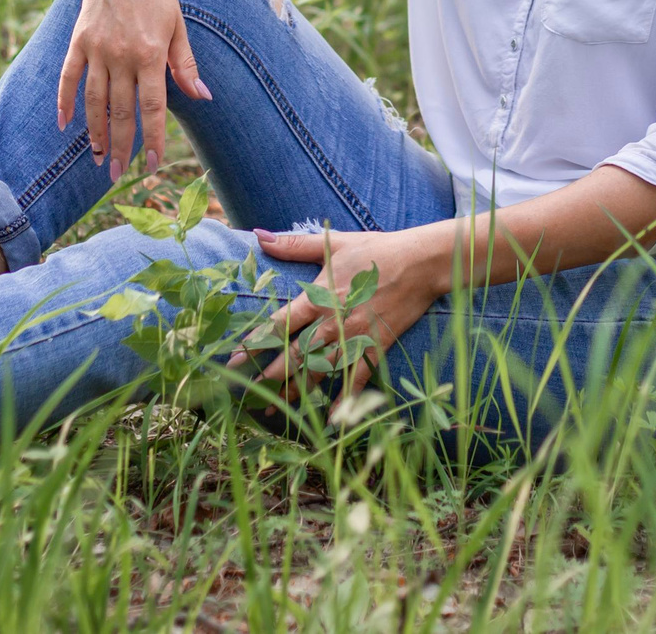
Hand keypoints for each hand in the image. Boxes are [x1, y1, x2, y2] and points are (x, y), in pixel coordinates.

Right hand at [55, 0, 211, 180]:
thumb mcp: (178, 23)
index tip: (154, 165)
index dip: (154, 139)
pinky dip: (63, 102)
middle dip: (121, 146)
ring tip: (97, 158)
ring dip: (94, 133)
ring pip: (93, 101)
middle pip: (120, 111)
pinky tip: (62, 125)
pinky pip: (68, 77)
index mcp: (150, 52)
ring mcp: (96, 48)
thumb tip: (202, 97)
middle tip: (117, 175)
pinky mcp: (78, 39)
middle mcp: (121, 54)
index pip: (152, 107)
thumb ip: (185, 63)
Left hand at [242, 224, 448, 397]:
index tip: (235, 358)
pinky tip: (332, 420)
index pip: (280, 323)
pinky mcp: (375, 348)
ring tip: (275, 409)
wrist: (420, 264)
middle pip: (296, 354)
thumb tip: (259, 236)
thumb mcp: (334, 243)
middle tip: (247, 393)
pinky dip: (345, 401)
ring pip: (321, 371)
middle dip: (271, 374)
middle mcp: (333, 322)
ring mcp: (354, 338)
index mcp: (319, 296)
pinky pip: (357, 380)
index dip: (256, 341)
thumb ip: (294, 244)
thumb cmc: (375, 250)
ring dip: (297, 391)